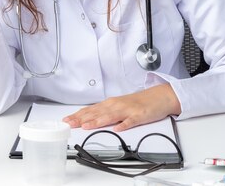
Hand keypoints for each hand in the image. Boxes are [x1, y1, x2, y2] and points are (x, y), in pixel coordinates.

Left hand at [62, 84, 181, 131]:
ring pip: (110, 116)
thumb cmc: (138, 102)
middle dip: (82, 119)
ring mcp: (128, 110)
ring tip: (87, 126)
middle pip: (96, 113)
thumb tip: (88, 119)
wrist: (158, 96)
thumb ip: (104, 112)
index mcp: (110, 104)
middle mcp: (116, 105)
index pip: (90, 110)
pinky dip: (124, 124)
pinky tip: (118, 129)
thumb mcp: (118, 106)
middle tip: (69, 124)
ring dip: (98, 121)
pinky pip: (131, 121)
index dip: (77, 115)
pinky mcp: (139, 115)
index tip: (66, 120)